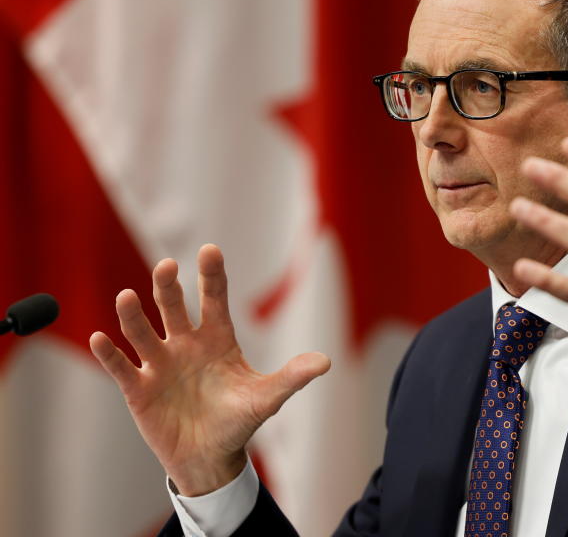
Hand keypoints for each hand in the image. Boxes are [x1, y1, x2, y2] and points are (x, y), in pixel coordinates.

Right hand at [89, 244, 330, 495]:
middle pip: (173, 307)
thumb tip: (326, 361)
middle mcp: (185, 344)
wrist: (211, 457)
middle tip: (167, 267)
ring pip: (143, 332)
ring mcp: (160, 364)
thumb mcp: (267, 398)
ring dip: (134, 315)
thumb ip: (293, 377)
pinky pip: (122, 367)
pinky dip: (110, 354)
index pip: (214, 298)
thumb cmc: (239, 421)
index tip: (210, 250)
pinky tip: (100, 338)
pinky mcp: (139, 389)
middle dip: (169, 287)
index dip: (211, 275)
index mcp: (217, 339)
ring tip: (128, 297)